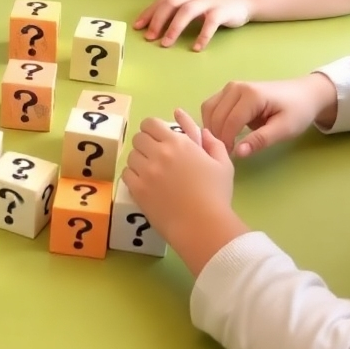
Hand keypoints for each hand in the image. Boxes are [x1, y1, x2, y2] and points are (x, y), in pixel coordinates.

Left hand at [123, 112, 244, 273]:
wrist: (203, 225)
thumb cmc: (216, 195)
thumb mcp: (223, 164)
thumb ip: (213, 143)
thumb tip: (203, 131)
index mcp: (178, 142)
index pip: (150, 123)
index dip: (152, 129)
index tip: (157, 138)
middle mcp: (159, 152)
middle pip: (138, 138)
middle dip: (145, 144)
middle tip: (154, 156)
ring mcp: (146, 171)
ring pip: (131, 156)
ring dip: (138, 161)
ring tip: (149, 172)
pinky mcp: (138, 189)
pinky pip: (126, 174)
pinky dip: (132, 176)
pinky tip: (143, 183)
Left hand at [135, 0, 253, 49]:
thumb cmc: (213, 1)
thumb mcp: (193, 0)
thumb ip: (177, 8)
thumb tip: (154, 24)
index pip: (163, 1)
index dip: (149, 13)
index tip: (137, 27)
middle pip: (171, 4)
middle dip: (158, 20)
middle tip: (149, 37)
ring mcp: (208, 1)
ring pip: (187, 12)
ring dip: (174, 28)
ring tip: (166, 44)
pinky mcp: (222, 11)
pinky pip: (210, 23)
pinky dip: (202, 36)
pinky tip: (196, 48)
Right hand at [201, 73, 337, 157]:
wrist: (304, 94)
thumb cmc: (297, 112)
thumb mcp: (284, 130)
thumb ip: (260, 140)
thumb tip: (237, 153)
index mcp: (251, 95)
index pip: (230, 122)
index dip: (227, 141)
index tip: (230, 157)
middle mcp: (236, 87)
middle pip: (216, 115)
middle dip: (217, 136)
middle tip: (226, 153)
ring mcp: (231, 87)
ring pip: (209, 109)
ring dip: (212, 127)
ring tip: (224, 143)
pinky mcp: (229, 90)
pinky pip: (212, 106)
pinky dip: (212, 120)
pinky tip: (222, 132)